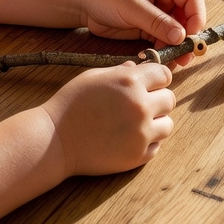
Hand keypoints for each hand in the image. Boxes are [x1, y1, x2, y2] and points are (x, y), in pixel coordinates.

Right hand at [41, 61, 175, 175]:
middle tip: (139, 105)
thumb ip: (120, 71)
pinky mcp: (137, 156)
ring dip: (156, 123)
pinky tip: (128, 138)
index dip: (157, 78)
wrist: (54, 141)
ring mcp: (141, 133)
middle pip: (170, 99)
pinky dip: (147, 143)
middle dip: (157, 100)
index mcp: (131, 82)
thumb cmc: (70, 105)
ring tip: (134, 124)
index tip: (149, 84)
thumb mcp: (93, 77)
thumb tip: (138, 67)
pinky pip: (156, 146)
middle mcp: (141, 106)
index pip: (165, 74)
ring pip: (167, 125)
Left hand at [80, 0, 205, 66]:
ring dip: (177, 46)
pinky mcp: (147, 27)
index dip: (196, 16)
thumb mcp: (132, 6)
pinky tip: (161, 59)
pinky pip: (162, 39)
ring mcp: (157, 13)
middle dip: (188, 36)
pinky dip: (164, 49)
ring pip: (176, 31)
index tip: (191, 35)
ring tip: (176, 62)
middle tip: (187, 55)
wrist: (80, 1)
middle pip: (187, 17)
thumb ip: (157, 22)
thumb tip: (181, 36)